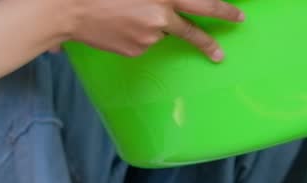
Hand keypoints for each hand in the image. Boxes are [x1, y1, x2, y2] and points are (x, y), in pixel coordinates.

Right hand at [69, 0, 244, 59]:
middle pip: (194, 32)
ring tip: (124, 14)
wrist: (66, 8)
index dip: (224, 9)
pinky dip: (136, 34)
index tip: (239, 15)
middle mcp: (161, 16)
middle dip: (211, 42)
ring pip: (161, 33)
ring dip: (152, 25)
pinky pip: (144, 42)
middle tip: (221, 53)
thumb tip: (174, 3)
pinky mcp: (137, 51)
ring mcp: (149, 37)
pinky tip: (118, 24)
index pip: (204, 3)